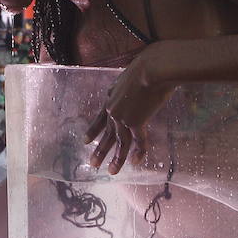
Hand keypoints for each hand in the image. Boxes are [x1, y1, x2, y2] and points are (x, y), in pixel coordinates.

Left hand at [85, 44, 174, 175]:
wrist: (152, 68)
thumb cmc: (149, 66)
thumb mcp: (134, 76)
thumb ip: (133, 86)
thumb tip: (142, 86)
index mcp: (111, 97)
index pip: (99, 118)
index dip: (93, 130)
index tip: (86, 141)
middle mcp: (113, 109)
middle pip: (106, 134)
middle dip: (100, 150)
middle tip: (93, 164)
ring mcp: (122, 117)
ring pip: (119, 142)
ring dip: (116, 159)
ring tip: (111, 171)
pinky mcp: (135, 122)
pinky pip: (137, 142)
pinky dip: (138, 152)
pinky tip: (136, 162)